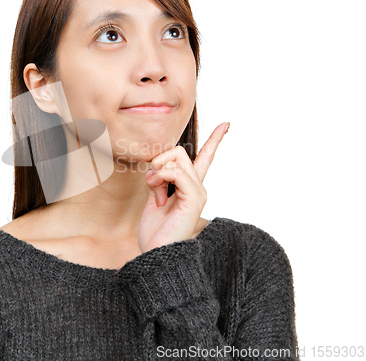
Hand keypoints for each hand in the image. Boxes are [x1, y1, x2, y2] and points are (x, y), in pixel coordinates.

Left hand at [138, 122, 229, 252]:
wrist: (156, 255)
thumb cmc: (155, 231)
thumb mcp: (153, 197)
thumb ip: (159, 178)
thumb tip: (156, 165)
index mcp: (189, 187)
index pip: (205, 158)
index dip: (215, 140)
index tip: (227, 124)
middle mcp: (198, 187)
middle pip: (179, 151)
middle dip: (158, 162)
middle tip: (152, 185)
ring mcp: (198, 192)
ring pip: (176, 158)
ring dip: (157, 172)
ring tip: (155, 195)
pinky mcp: (195, 198)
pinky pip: (177, 172)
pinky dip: (161, 178)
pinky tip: (158, 196)